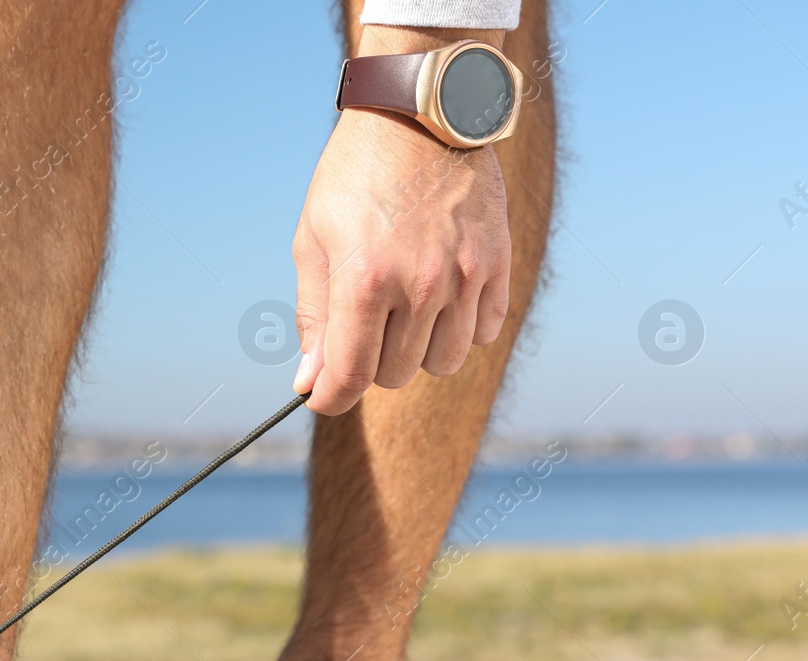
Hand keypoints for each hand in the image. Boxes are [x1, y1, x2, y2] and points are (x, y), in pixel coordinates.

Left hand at [291, 30, 512, 414]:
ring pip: (442, 363)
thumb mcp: (314, 240)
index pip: (350, 376)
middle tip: (361, 323)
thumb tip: (311, 382)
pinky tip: (440, 297)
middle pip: (394, 374)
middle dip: (369, 361)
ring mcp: (465, 276)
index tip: (321, 397)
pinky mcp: (497, 264)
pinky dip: (459, 329)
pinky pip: (483, 333)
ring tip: (402, 310)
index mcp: (364, 280)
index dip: (330, 398)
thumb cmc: (353, 177)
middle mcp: (420, 285)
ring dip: (416, 351)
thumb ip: (313, 317)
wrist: (420, 114)